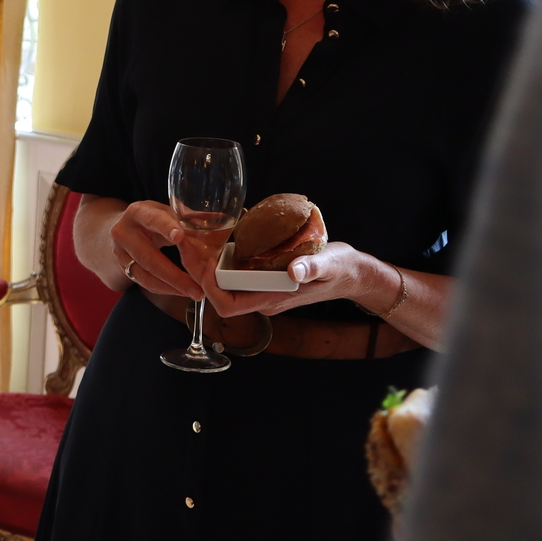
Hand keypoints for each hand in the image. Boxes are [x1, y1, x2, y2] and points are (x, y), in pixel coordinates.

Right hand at [107, 199, 203, 300]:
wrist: (124, 228)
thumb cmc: (152, 218)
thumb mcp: (167, 212)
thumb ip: (190, 217)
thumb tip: (219, 219)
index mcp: (138, 212)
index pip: (152, 220)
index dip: (165, 227)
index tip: (180, 237)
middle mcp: (124, 232)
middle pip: (148, 257)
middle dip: (175, 275)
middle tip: (197, 286)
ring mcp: (120, 253)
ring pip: (146, 274)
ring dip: (172, 287)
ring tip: (195, 293)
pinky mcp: (123, 268)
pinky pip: (145, 283)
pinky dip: (165, 289)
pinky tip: (181, 292)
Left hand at [203, 241, 393, 317]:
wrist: (354, 273)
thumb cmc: (342, 269)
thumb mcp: (330, 264)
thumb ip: (313, 267)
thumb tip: (294, 271)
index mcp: (272, 299)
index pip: (228, 306)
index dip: (209, 289)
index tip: (203, 264)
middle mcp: (262, 297)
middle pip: (219, 292)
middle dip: (200, 270)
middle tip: (187, 241)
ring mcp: (262, 288)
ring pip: (224, 281)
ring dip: (207, 261)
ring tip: (195, 235)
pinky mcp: (264, 276)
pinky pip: (236, 271)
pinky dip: (224, 256)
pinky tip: (219, 234)